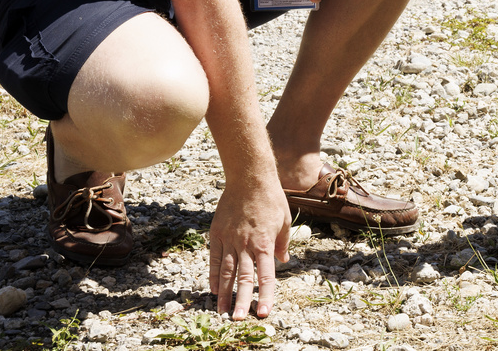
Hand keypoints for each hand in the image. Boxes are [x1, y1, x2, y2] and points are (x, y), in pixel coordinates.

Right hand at [208, 176, 291, 319]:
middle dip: (241, 301)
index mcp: (265, 243)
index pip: (266, 275)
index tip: (264, 312)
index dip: (266, 295)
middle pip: (243, 278)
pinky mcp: (217, 233)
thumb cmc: (271, 198)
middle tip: (238, 320)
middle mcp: (246, 244)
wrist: (250, 177)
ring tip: (222, 311)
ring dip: (224, 293)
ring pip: (227, 271)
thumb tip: (283, 260)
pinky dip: (214, 274)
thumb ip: (283, 242)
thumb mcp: (284, 220)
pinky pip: (215, 258)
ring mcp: (230, 239)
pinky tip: (213, 289)